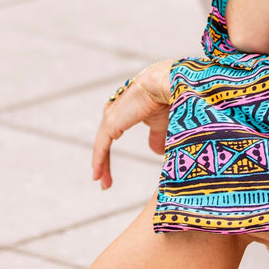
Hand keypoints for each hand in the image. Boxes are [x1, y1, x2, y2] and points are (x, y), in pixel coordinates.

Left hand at [91, 59, 173, 189]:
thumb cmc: (171, 99)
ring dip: (102, 166)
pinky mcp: (111, 123)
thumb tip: (156, 152)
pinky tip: (98, 175)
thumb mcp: (163, 124)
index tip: (111, 170)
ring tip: (103, 184)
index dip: (111, 152)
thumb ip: (157, 137)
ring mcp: (112, 116)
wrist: (171, 85)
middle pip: (105, 141)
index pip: (113, 133)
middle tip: (105, 182)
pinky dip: (99, 161)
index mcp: (126, 109)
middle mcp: (115, 111)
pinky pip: (101, 146)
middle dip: (104, 162)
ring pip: (102, 145)